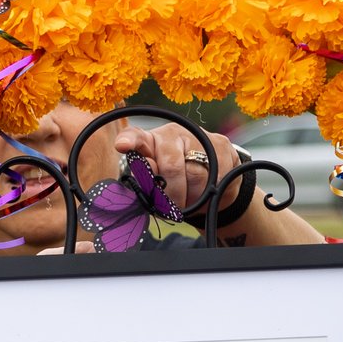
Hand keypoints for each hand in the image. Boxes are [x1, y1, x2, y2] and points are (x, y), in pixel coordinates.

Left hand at [118, 122, 234, 221]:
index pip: (136, 137)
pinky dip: (210, 192)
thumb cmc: (176, 182)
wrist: (213, 179)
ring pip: (196, 174)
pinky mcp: (221, 144)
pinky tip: (206, 193)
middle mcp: (172, 133)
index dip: (130, 140)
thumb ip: (147, 183)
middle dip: (172, 195)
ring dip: (192, 197)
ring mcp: (198, 135)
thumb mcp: (157, 185)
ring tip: (190, 201)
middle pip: (171, 167)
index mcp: (150, 142)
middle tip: (173, 208)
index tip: (121, 145)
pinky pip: (217, 175)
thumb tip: (143, 181)